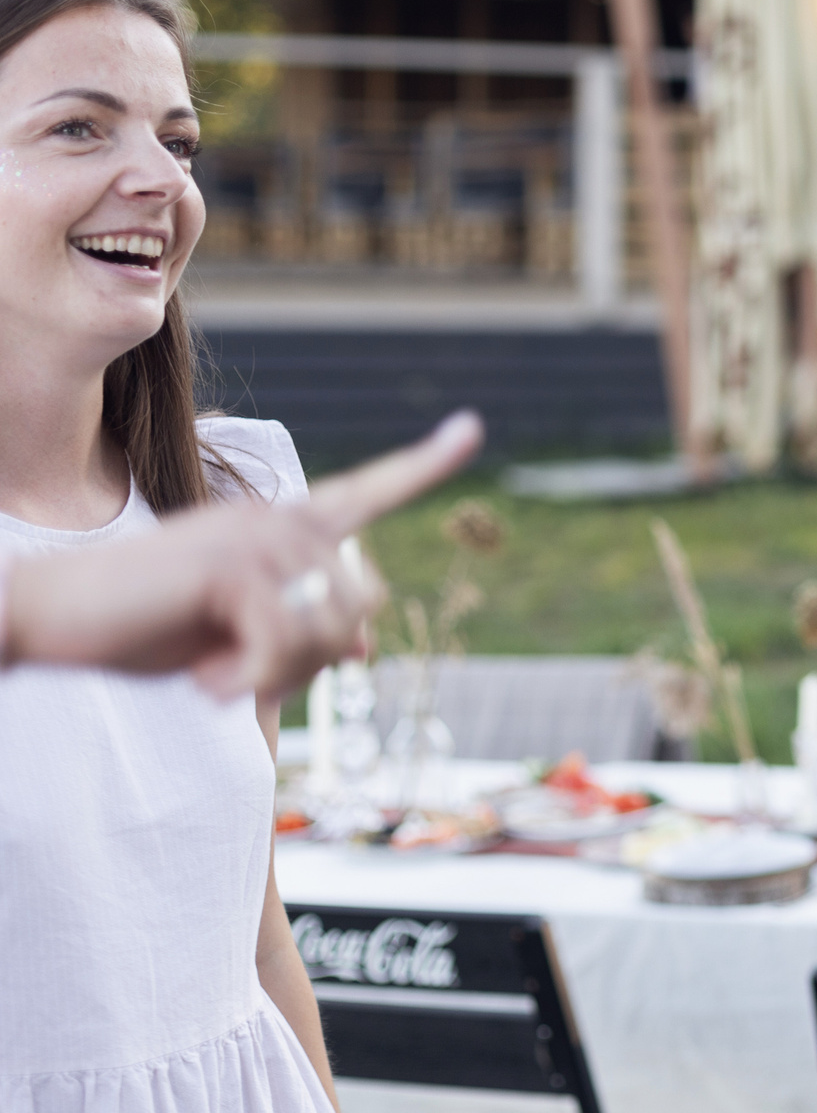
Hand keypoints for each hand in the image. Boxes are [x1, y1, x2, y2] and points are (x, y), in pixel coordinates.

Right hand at [2, 411, 482, 700]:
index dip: (423, 464)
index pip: (366, 490)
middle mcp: (277, 519)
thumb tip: (364, 646)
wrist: (50, 619)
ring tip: (216, 674)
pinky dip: (246, 683)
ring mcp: (254, 537)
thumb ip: (297, 633)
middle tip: (247, 677)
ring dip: (274, 676)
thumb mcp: (235, 638)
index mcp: (282, 527)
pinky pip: (279, 644)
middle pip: (359, 607)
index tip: (469, 428)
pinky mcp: (228, 567)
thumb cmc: (143, 627)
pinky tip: (202, 684)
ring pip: (325, 632)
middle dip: (313, 662)